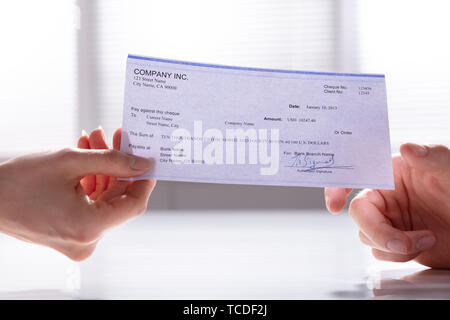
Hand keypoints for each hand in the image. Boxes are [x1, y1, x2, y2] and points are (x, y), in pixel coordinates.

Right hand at [0, 127, 155, 260]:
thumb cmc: (19, 181)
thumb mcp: (70, 162)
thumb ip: (113, 161)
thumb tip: (143, 164)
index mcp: (89, 228)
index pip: (134, 204)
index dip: (144, 179)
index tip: (148, 157)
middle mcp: (86, 240)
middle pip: (117, 199)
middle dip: (117, 165)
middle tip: (117, 136)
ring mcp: (78, 239)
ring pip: (104, 199)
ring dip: (102, 168)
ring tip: (96, 138)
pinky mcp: (70, 233)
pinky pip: (90, 205)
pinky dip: (90, 181)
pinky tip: (87, 155)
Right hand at [324, 143, 449, 267]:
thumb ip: (433, 157)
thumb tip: (408, 148)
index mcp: (393, 173)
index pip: (356, 173)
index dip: (337, 185)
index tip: (334, 202)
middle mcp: (387, 197)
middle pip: (358, 213)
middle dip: (377, 231)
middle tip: (399, 241)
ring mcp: (391, 221)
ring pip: (367, 235)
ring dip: (392, 245)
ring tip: (423, 239)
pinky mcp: (396, 243)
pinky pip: (380, 252)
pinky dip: (398, 255)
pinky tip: (422, 246)